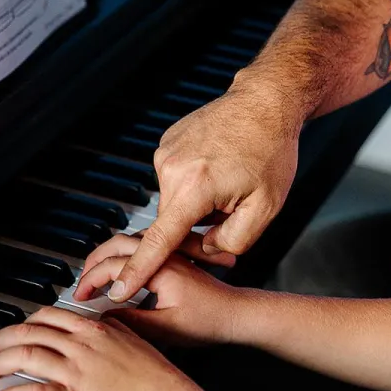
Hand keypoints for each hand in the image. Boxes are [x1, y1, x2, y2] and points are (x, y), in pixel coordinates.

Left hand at [0, 307, 204, 390]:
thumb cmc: (155, 375)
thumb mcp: (132, 338)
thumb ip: (111, 330)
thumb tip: (102, 324)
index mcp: (93, 330)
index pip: (48, 316)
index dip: (26, 322)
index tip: (16, 329)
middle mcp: (80, 346)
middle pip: (30, 333)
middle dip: (2, 339)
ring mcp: (75, 371)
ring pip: (26, 356)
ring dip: (0, 363)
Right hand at [76, 234, 247, 346]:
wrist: (239, 314)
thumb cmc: (211, 322)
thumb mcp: (168, 329)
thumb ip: (133, 322)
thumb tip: (105, 316)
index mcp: (162, 268)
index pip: (115, 266)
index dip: (92, 281)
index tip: (81, 295)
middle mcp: (165, 253)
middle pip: (118, 244)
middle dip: (94, 261)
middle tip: (81, 282)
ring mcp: (171, 252)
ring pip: (130, 240)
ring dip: (109, 254)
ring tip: (95, 272)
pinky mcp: (175, 256)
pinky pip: (144, 243)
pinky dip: (126, 252)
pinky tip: (123, 265)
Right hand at [79, 80, 300, 301]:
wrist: (265, 101)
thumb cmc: (270, 150)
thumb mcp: (266, 207)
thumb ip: (233, 240)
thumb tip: (204, 246)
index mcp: (195, 187)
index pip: (160, 240)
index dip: (139, 269)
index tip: (119, 288)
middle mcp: (172, 168)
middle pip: (172, 220)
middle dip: (196, 225)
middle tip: (231, 208)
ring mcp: (166, 153)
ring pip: (175, 199)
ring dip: (196, 201)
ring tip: (229, 177)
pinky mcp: (167, 143)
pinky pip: (176, 178)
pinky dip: (194, 181)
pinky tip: (218, 164)